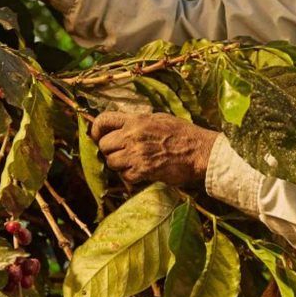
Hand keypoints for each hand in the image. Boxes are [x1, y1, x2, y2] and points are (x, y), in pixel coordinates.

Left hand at [91, 112, 219, 185]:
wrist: (200, 151)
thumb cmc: (183, 134)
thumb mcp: (159, 119)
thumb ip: (137, 123)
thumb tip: (120, 127)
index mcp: (136, 120)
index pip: (103, 120)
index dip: (95, 130)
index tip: (97, 137)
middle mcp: (133, 135)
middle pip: (103, 145)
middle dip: (110, 151)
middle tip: (122, 154)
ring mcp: (136, 154)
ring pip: (112, 163)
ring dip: (120, 166)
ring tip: (134, 163)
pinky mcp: (143, 171)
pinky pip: (125, 176)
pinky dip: (131, 177)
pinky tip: (143, 173)